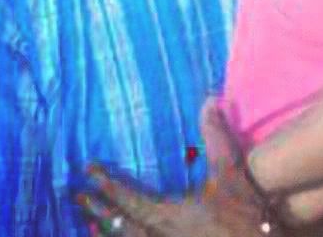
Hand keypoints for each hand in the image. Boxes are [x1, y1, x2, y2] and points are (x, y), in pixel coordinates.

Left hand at [76, 100, 274, 235]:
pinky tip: (123, 236)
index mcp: (168, 216)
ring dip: (107, 233)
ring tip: (90, 223)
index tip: (87, 171)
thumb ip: (216, 134)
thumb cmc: (244, 212)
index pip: (128, 199)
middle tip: (78, 198)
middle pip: (120, 227)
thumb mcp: (229, 169)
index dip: (106, 184)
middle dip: (98, 211)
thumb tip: (210, 99)